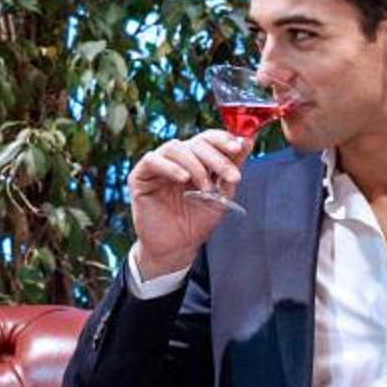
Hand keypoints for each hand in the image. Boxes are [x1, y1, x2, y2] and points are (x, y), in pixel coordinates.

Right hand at [127, 127, 254, 280]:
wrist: (176, 248)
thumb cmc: (196, 221)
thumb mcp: (222, 194)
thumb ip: (232, 168)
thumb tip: (247, 141)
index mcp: (195, 159)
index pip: (208, 138)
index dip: (223, 139)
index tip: (238, 147)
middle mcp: (176, 158)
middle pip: (196, 143)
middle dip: (216, 158)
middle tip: (231, 176)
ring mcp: (157, 165)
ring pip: (175, 148)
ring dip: (196, 165)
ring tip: (206, 188)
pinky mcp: (139, 176)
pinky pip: (152, 160)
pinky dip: (170, 167)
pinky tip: (183, 179)